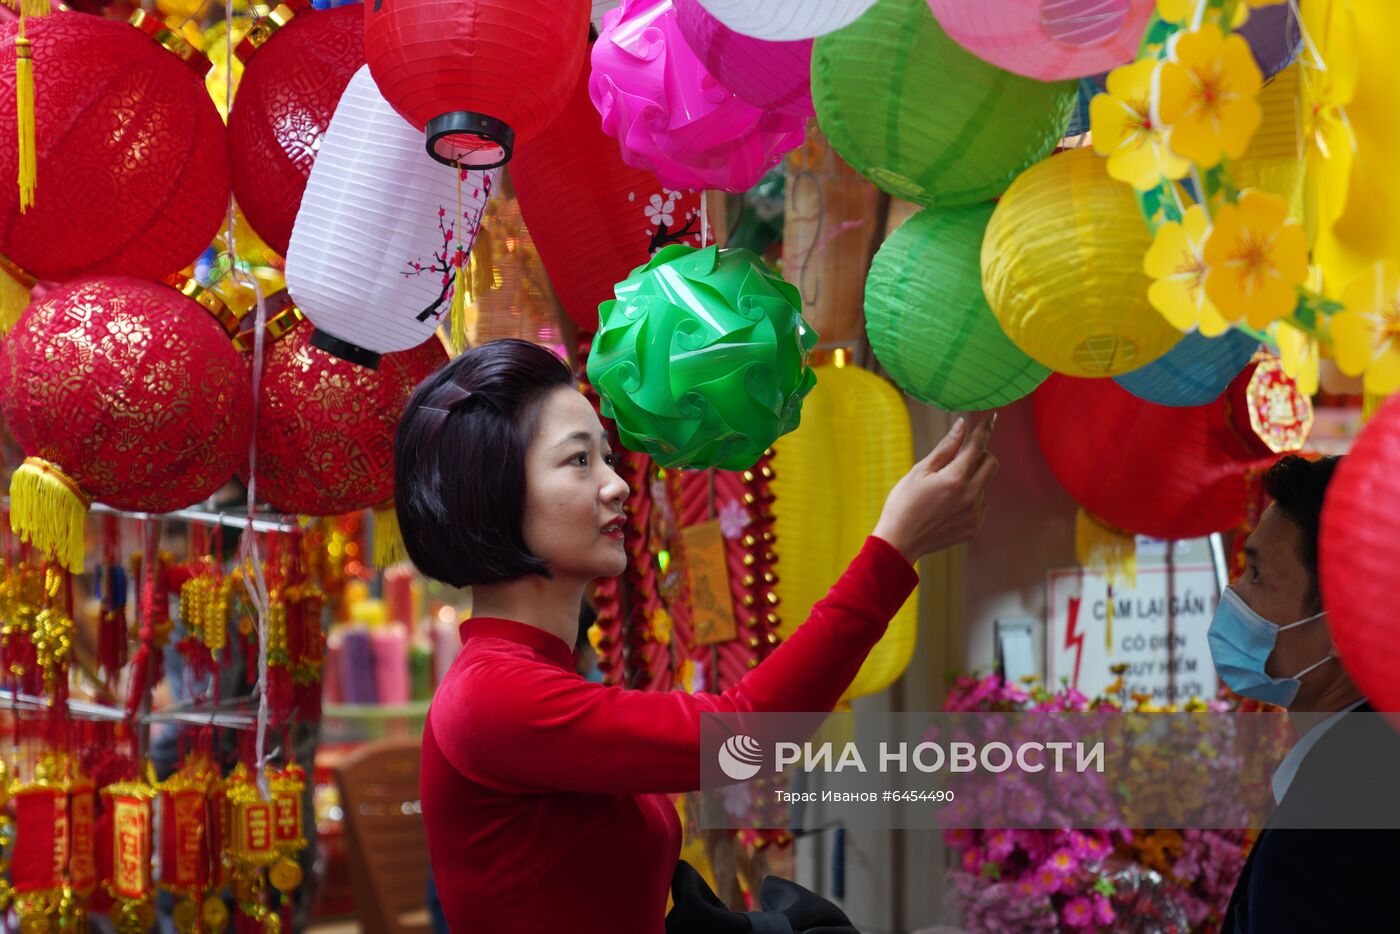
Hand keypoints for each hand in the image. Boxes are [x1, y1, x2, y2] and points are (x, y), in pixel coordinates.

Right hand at [872, 415, 997, 563]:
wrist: (899, 541)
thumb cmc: (903, 502)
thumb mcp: (920, 471)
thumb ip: (945, 448)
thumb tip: (962, 425)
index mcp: (955, 478)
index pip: (978, 445)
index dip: (986, 427)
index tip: (993, 416)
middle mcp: (970, 496)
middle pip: (991, 462)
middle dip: (980, 454)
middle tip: (959, 458)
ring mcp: (974, 513)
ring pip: (985, 483)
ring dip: (972, 477)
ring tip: (945, 488)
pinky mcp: (973, 527)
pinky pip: (981, 503)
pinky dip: (970, 497)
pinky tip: (948, 504)